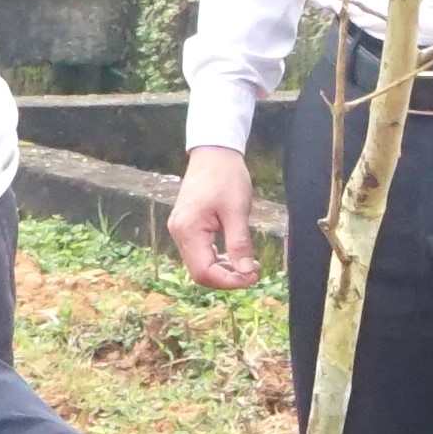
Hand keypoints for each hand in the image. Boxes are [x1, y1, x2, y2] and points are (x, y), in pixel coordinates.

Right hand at [167, 144, 257, 289]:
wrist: (214, 152)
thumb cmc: (226, 176)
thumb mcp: (237, 210)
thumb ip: (240, 243)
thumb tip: (246, 272)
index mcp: (188, 230)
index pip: (204, 272)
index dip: (229, 281)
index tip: (253, 277)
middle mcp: (178, 233)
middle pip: (200, 272)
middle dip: (227, 278)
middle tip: (253, 273)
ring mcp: (180, 230)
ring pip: (200, 264)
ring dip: (223, 270)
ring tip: (248, 265)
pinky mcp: (187, 226)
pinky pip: (200, 252)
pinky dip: (217, 259)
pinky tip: (235, 256)